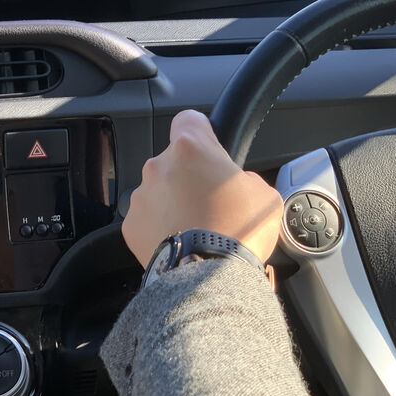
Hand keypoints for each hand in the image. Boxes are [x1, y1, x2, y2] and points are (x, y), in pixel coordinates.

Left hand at [122, 109, 282, 267]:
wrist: (208, 275)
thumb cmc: (238, 231)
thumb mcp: (264, 194)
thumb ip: (246, 178)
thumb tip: (238, 183)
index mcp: (191, 148)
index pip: (189, 120)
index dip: (201, 131)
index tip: (209, 146)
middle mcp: (159, 166)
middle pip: (174, 161)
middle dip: (189, 176)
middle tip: (211, 200)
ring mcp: (141, 195)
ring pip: (159, 190)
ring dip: (174, 202)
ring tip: (196, 227)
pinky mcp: (131, 224)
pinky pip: (147, 218)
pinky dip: (160, 227)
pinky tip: (180, 242)